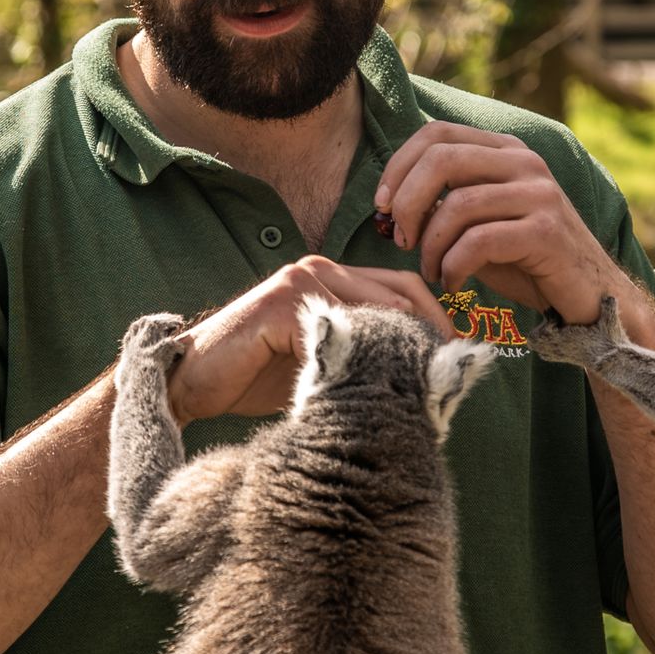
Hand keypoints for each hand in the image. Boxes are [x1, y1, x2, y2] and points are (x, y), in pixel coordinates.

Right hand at [164, 256, 449, 424]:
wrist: (192, 382)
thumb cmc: (254, 377)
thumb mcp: (320, 363)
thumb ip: (360, 356)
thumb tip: (422, 380)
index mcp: (331, 278)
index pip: (401, 286)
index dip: (435, 319)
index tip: (462, 357)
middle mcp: (319, 269)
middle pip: (398, 289)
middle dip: (431, 330)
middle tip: (455, 370)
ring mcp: (300, 279)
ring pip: (375, 307)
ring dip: (403, 345)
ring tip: (425, 380)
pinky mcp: (282, 301)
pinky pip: (338, 326)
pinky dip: (362, 356)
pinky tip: (378, 384)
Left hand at [375, 121, 626, 324]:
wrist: (587, 295)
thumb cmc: (525, 260)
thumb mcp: (482, 221)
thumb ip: (447, 201)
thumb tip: (390, 201)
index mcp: (505, 150)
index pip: (436, 134)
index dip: (398, 166)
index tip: (382, 207)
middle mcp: (524, 162)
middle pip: (442, 159)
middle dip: (407, 202)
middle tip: (401, 239)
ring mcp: (539, 194)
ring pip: (458, 204)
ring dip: (430, 245)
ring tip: (431, 270)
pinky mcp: (546, 231)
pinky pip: (479, 241)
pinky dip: (453, 266)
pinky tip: (453, 282)